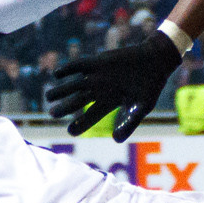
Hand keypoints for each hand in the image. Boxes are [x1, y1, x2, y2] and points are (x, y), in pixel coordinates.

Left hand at [46, 31, 180, 139]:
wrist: (155, 61)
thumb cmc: (150, 87)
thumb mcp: (141, 109)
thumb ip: (129, 124)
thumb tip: (116, 141)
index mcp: (109, 102)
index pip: (90, 115)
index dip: (80, 124)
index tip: (70, 131)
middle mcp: (100, 90)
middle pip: (78, 101)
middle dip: (65, 108)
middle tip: (52, 114)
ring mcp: (98, 75)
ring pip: (75, 84)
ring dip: (61, 90)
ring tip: (48, 96)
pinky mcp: (98, 62)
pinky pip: (79, 65)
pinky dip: (68, 69)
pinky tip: (57, 74)